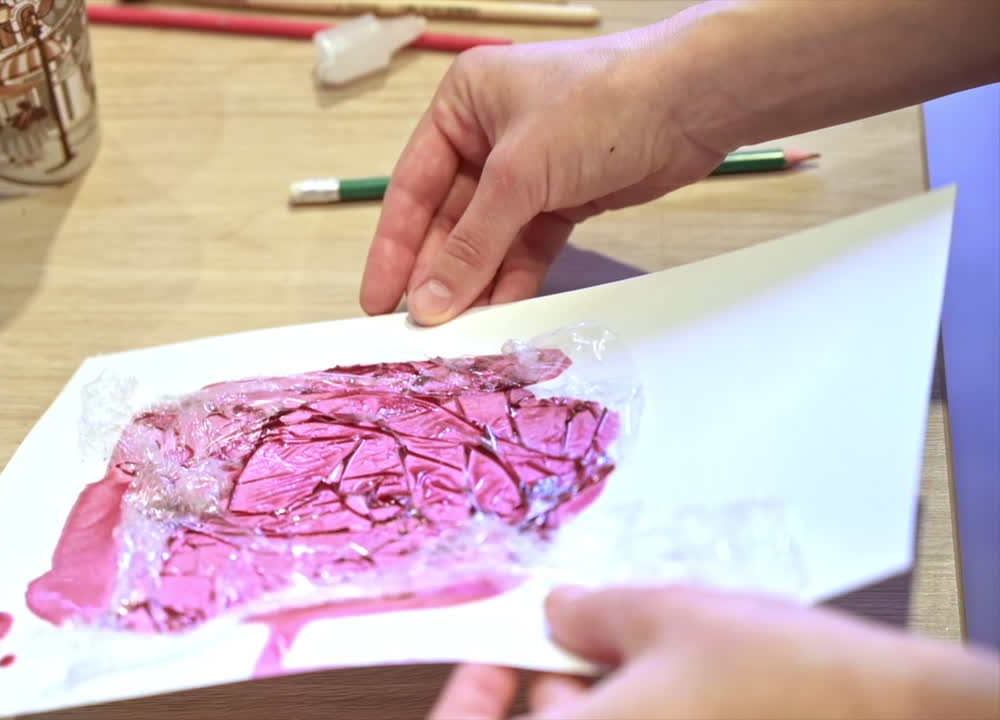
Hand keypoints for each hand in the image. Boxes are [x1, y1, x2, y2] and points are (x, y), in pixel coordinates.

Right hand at [360, 34, 727, 325]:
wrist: (694, 101)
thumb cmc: (601, 103)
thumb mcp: (521, 172)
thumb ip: (472, 243)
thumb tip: (430, 300)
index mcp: (463, 105)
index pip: (413, 185)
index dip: (394, 247)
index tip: (378, 298)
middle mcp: (489, 136)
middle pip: (448, 218)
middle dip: (436, 271)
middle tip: (417, 326)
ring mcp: (528, 169)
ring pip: (488, 238)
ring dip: (474, 282)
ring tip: (456, 329)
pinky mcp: (564, 197)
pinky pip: (525, 247)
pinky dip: (513, 278)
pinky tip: (499, 309)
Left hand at [430, 585, 999, 718]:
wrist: (889, 713)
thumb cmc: (781, 676)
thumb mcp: (661, 615)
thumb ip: (587, 616)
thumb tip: (558, 613)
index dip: (470, 698)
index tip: (488, 660)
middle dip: (555, 689)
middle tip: (584, 641)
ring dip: (607, 700)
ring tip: (651, 655)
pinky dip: (644, 712)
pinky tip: (685, 686)